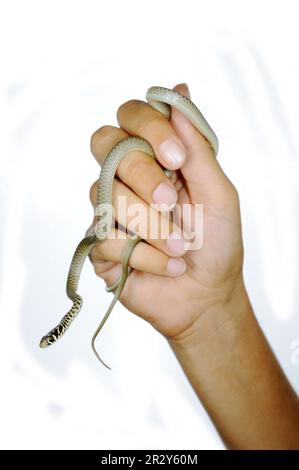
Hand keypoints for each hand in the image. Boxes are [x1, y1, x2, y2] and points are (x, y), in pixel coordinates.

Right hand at [88, 83, 243, 340]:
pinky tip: (166, 266)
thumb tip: (180, 90)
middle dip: (142, 175)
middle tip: (171, 203)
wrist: (205, 296)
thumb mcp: (218, 192)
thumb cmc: (216, 243)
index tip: (177, 157)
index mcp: (155, 158)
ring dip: (150, 226)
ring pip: (106, 194)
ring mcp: (108, 209)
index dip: (148, 128)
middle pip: (105, 145)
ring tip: (178, 248)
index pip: (130, 116)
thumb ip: (197, 146)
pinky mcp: (98, 243)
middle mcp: (126, 177)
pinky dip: (144, 255)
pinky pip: (105, 237)